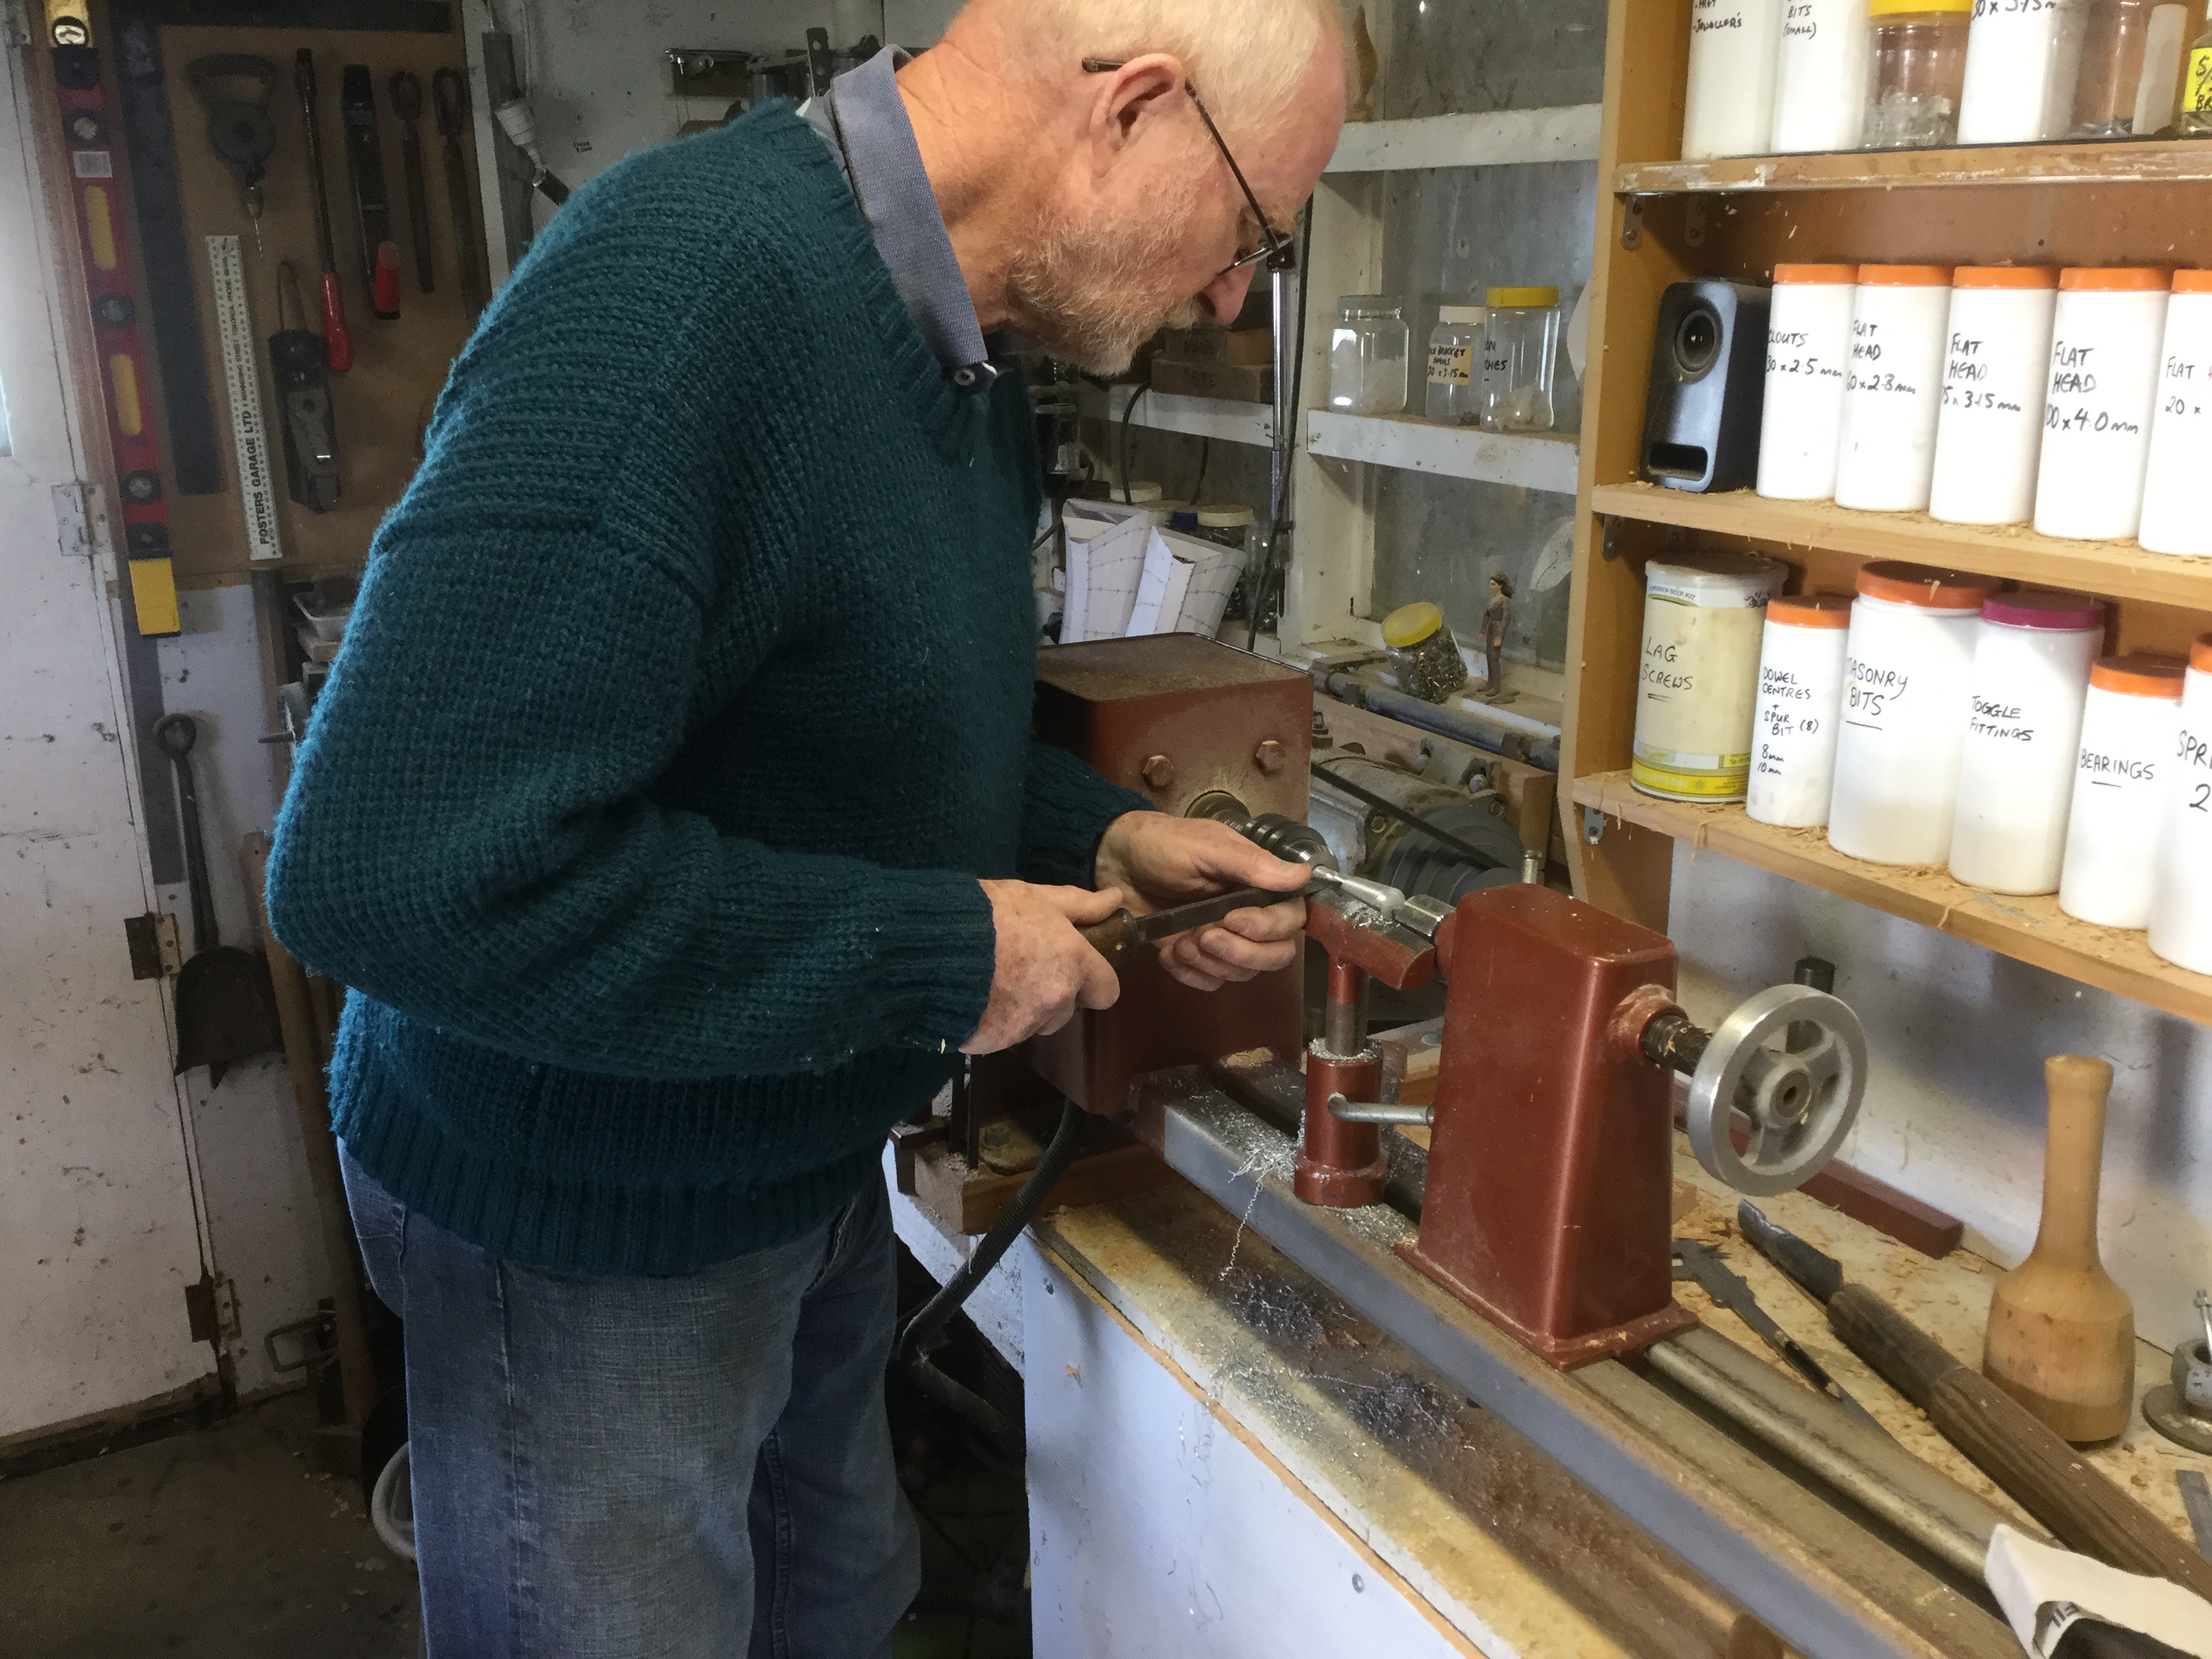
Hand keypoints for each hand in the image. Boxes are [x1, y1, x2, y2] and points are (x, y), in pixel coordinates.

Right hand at [962, 881, 1124, 1054]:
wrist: (930, 946)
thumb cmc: (986, 913)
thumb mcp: (1034, 896)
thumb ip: (1079, 904)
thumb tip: (1116, 898)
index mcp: (1073, 961)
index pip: (1107, 991)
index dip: (1092, 982)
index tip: (1073, 971)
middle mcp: (1056, 998)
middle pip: (1066, 1011)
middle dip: (1050, 997)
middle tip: (1020, 970)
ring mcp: (1025, 1024)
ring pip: (1035, 1025)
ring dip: (1021, 1012)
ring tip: (991, 984)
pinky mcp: (995, 1043)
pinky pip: (1003, 1037)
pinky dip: (992, 1024)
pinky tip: (972, 999)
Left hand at [1093, 813, 1310, 991]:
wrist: (1113, 861)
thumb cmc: (1162, 845)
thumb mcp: (1206, 848)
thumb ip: (1251, 864)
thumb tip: (1303, 875)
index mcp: (1258, 884)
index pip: (1291, 919)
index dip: (1268, 928)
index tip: (1233, 919)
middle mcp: (1249, 915)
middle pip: (1275, 955)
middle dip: (1241, 954)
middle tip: (1204, 938)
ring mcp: (1223, 938)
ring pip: (1242, 973)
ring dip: (1210, 963)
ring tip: (1180, 940)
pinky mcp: (1196, 956)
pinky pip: (1211, 982)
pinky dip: (1190, 974)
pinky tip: (1169, 952)